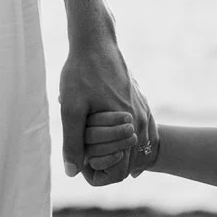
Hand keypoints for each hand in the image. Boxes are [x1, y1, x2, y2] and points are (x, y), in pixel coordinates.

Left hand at [59, 27, 145, 185]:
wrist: (97, 43)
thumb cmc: (81, 74)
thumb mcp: (71, 108)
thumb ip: (73, 141)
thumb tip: (73, 171)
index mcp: (127, 127)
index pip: (120, 170)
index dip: (99, 173)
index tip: (81, 162)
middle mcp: (141, 122)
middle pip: (131, 162)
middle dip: (108, 165)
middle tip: (84, 156)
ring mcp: (144, 111)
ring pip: (139, 148)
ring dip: (119, 153)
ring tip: (96, 148)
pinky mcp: (142, 102)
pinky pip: (145, 132)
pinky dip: (133, 143)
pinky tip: (120, 144)